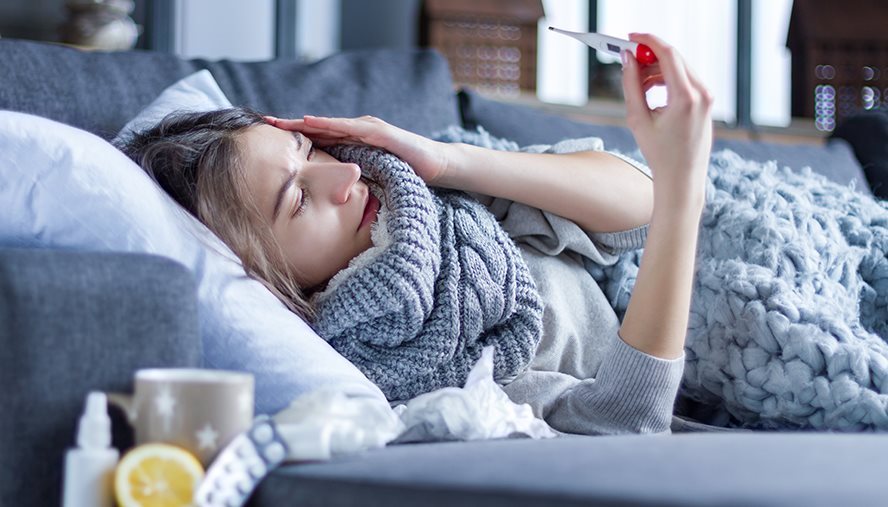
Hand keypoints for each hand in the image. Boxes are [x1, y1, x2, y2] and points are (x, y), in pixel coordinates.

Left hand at [264, 115, 451, 184]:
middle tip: (264, 122)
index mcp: (353, 144)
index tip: (268, 139)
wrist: (437, 166)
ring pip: (330, 125)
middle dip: (291, 125)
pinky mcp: (381, 133)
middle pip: (319, 128)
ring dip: (305, 123)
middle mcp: (358, 131)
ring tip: (281, 122)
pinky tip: (313, 124)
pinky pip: (351, 129)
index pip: (319, 139)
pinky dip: (331, 125)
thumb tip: (332, 200)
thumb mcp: (371, 179)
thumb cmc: (405, 173)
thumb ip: (353, 182)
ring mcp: (370, 129)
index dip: (294, 138)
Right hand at [621, 33, 712, 209]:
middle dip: (650, 55)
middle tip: (629, 60)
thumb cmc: (659, 154)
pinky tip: (651, 93)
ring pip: (679, 68)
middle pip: (674, 58)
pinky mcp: (707, 102)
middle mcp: (702, 93)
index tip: (631, 38)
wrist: (682, 179)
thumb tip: (628, 60)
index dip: (647, 41)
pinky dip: (667, 80)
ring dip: (657, 70)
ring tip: (638, 86)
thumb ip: (631, 85)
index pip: (668, 54)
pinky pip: (686, 80)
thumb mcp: (638, 119)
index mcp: (686, 97)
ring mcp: (707, 97)